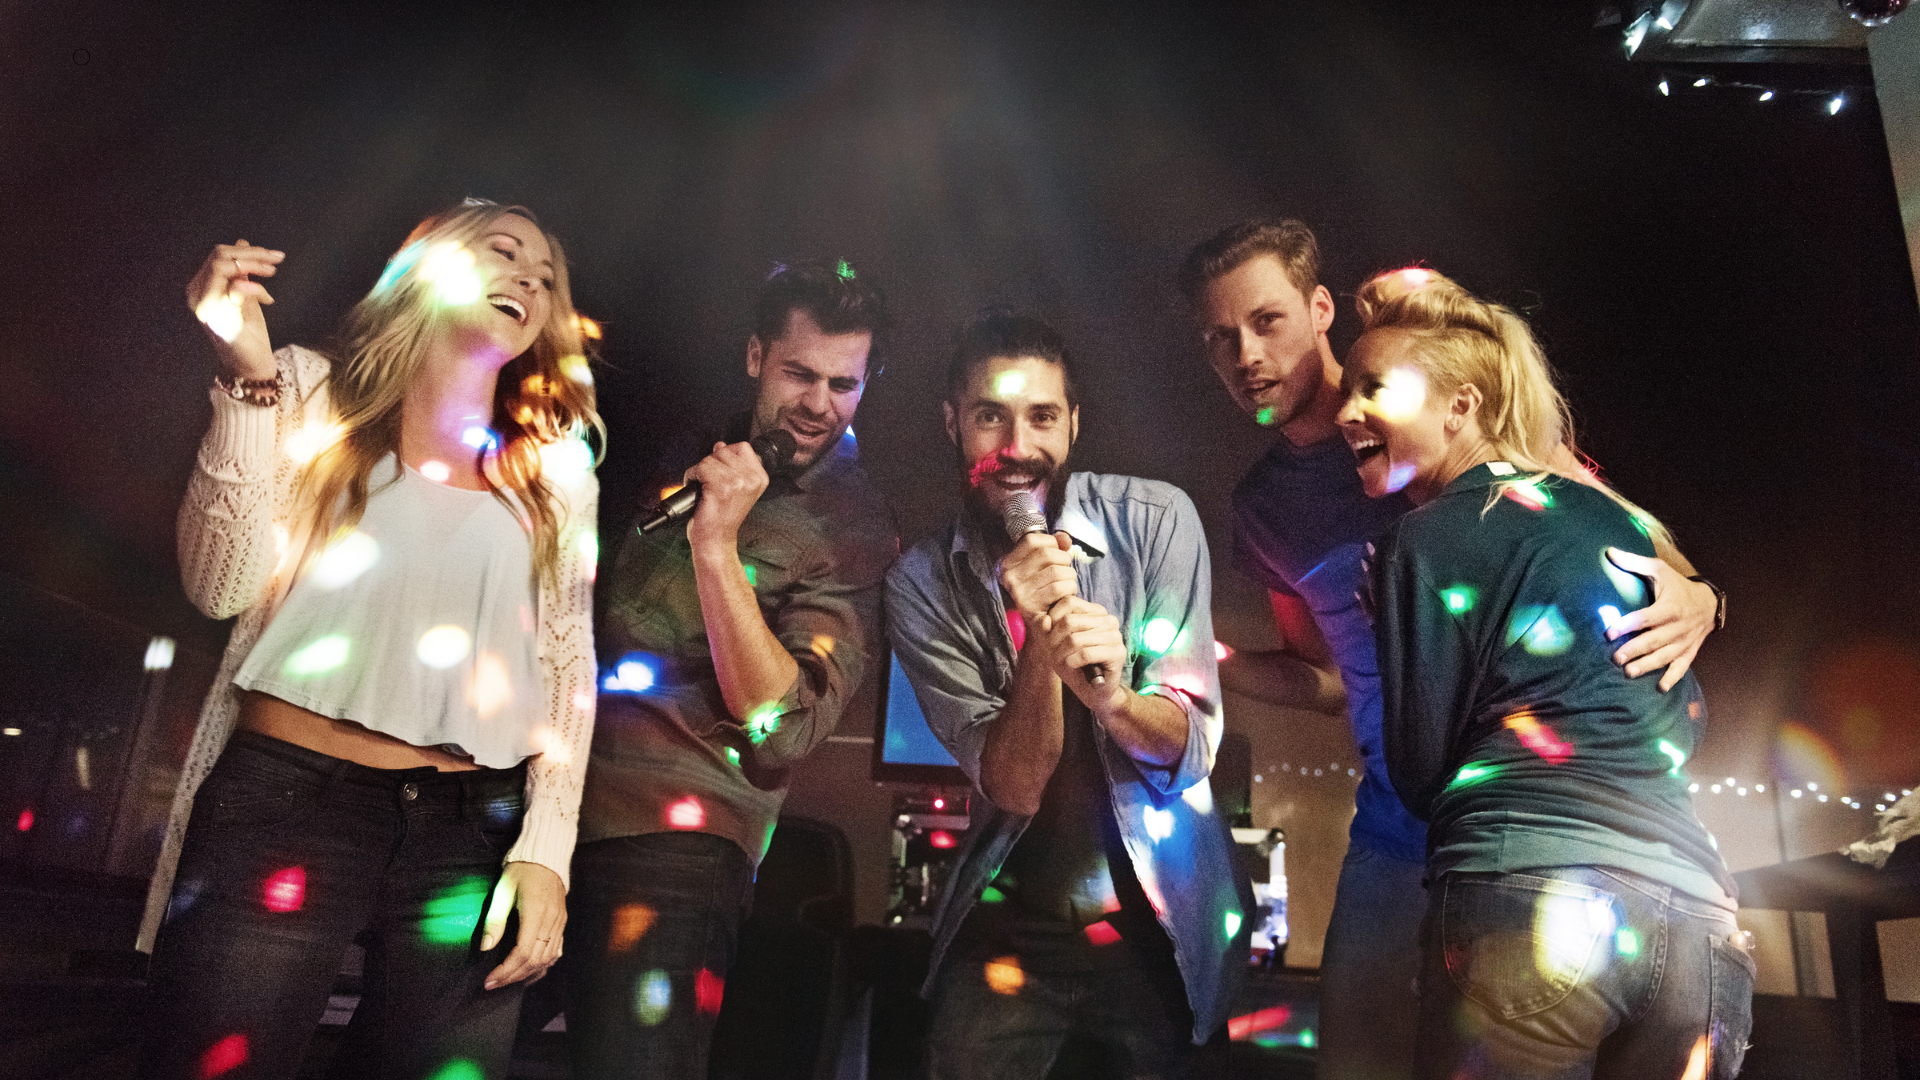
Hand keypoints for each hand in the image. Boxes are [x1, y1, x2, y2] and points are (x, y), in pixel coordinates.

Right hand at [186, 240, 283, 379]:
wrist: (250, 364)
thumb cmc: (247, 331)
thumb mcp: (243, 295)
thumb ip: (239, 271)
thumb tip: (241, 243)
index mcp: (201, 287)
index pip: (219, 255)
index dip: (246, 251)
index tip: (272, 255)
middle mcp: (197, 294)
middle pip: (220, 256)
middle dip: (252, 254)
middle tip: (276, 260)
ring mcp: (206, 306)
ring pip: (222, 266)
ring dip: (253, 265)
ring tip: (272, 273)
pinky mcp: (220, 317)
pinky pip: (233, 289)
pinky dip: (253, 287)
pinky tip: (267, 297)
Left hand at [481, 861, 565, 989]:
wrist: (546, 855)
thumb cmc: (522, 870)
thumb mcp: (503, 890)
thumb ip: (495, 920)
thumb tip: (485, 947)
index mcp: (536, 913)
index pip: (523, 953)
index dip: (506, 971)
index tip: (489, 980)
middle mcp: (552, 921)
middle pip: (535, 960)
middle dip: (513, 976)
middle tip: (494, 984)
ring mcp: (559, 923)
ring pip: (547, 959)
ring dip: (527, 973)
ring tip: (508, 980)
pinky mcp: (561, 923)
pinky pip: (555, 951)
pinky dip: (543, 965)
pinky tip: (530, 971)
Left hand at [684, 440, 770, 550]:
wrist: (716, 541)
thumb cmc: (722, 517)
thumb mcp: (735, 487)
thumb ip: (731, 465)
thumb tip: (720, 445)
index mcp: (760, 478)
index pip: (742, 447)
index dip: (726, 457)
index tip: (722, 477)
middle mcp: (752, 479)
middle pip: (724, 450)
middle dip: (712, 464)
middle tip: (711, 486)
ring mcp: (737, 482)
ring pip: (710, 459)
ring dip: (700, 472)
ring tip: (705, 490)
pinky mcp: (720, 487)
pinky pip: (700, 468)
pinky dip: (692, 477)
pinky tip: (698, 492)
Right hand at [999, 531, 1077, 623]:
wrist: (1039, 632)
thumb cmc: (1044, 594)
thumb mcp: (1043, 568)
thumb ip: (1055, 548)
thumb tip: (1065, 538)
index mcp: (1008, 563)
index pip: (1033, 540)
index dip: (1051, 543)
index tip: (1056, 555)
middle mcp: (1010, 576)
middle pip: (1048, 554)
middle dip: (1064, 562)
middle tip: (1064, 573)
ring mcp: (1019, 591)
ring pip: (1058, 571)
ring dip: (1069, 578)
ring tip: (1065, 586)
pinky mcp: (1031, 606)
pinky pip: (1061, 588)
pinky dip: (1070, 590)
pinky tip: (1065, 596)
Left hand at [1040, 596, 1127, 713]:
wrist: (1093, 692)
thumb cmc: (1074, 664)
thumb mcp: (1055, 644)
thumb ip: (1048, 628)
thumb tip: (1045, 619)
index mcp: (1096, 612)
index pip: (1069, 602)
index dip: (1053, 619)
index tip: (1051, 636)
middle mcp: (1108, 620)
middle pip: (1069, 621)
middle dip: (1055, 640)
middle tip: (1056, 654)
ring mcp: (1115, 635)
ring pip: (1075, 639)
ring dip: (1063, 654)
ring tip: (1065, 662)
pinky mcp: (1118, 652)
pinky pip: (1085, 653)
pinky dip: (1073, 661)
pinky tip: (1074, 665)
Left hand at [1603, 547, 1716, 690]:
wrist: (1709, 602)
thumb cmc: (1677, 585)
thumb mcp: (1659, 570)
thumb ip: (1634, 562)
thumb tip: (1608, 552)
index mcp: (1669, 607)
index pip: (1645, 618)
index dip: (1627, 625)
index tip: (1609, 632)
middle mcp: (1678, 626)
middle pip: (1654, 640)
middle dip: (1635, 650)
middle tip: (1616, 658)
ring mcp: (1685, 641)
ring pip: (1665, 656)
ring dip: (1647, 665)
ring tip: (1629, 672)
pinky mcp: (1689, 651)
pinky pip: (1682, 667)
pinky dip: (1672, 678)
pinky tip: (1660, 688)